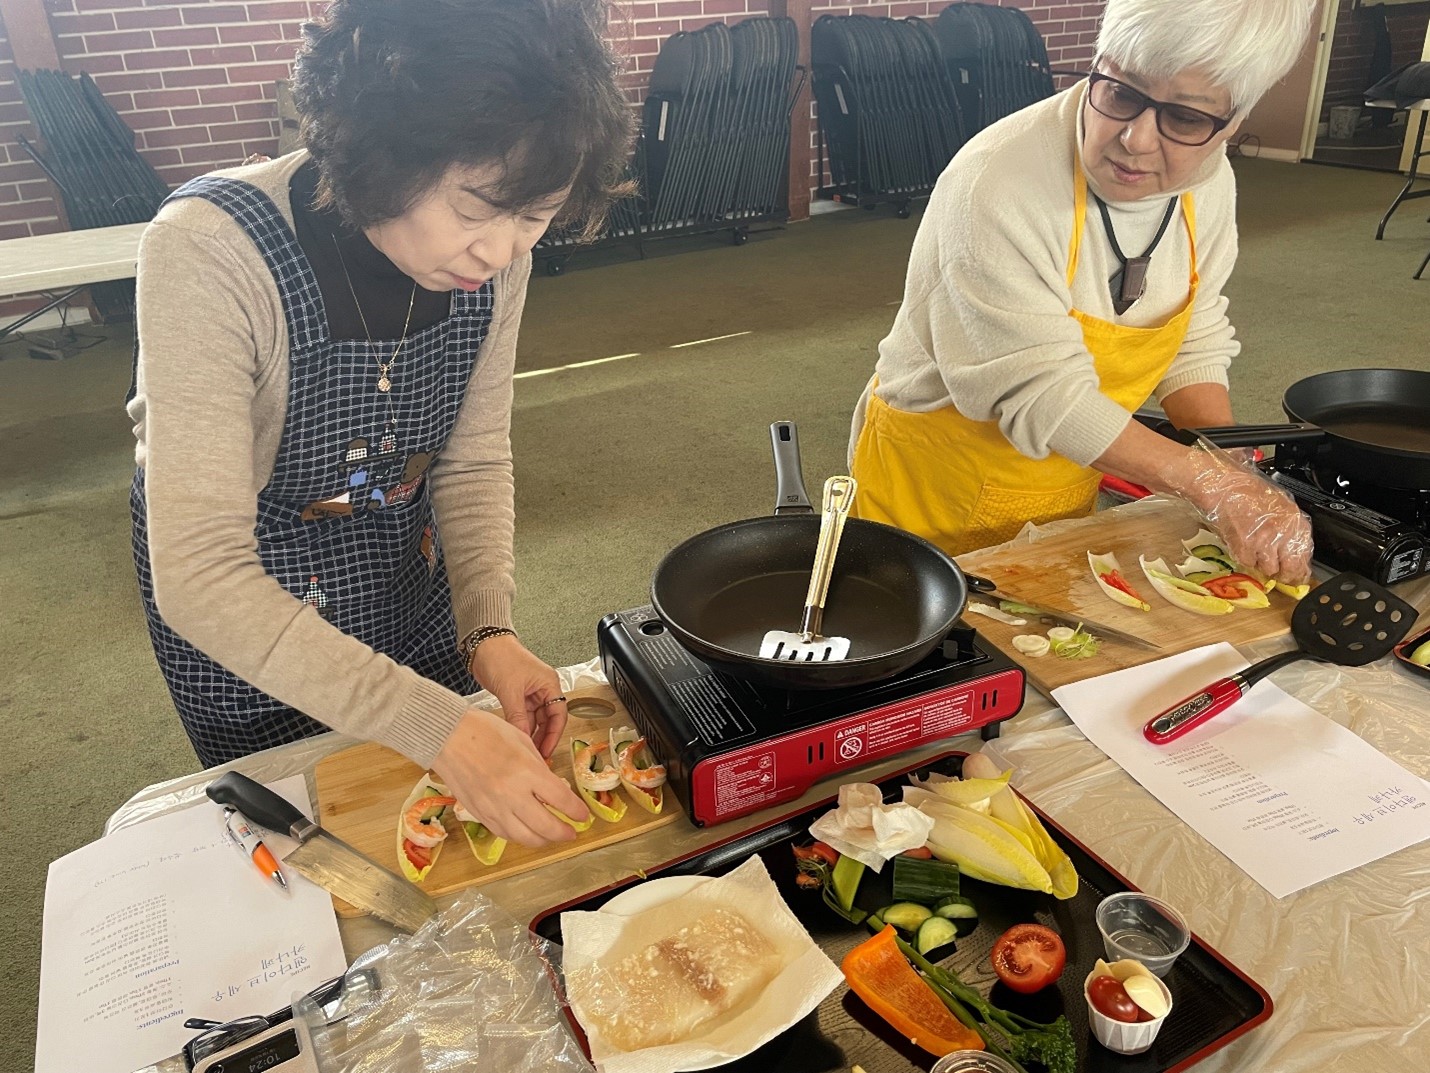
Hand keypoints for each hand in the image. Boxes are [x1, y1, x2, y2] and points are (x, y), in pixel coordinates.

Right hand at [431, 709, 588, 845]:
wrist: (447, 737)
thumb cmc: (484, 731)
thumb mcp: (523, 741)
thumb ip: (540, 768)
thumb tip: (553, 789)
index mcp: (526, 772)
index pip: (561, 800)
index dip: (576, 811)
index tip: (583, 815)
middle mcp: (511, 794)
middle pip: (546, 827)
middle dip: (565, 833)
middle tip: (572, 832)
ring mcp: (494, 808)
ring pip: (525, 838)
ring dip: (543, 840)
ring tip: (552, 836)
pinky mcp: (480, 814)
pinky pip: (505, 834)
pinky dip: (520, 836)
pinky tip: (527, 832)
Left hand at [468, 634, 567, 759]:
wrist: (482, 645)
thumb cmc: (501, 657)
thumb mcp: (510, 690)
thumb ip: (517, 716)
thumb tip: (522, 739)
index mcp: (549, 684)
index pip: (559, 714)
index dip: (554, 734)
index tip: (546, 751)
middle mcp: (543, 689)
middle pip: (549, 720)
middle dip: (543, 738)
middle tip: (536, 756)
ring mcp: (530, 694)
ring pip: (535, 720)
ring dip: (531, 734)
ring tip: (525, 751)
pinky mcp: (517, 697)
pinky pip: (523, 717)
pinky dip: (520, 728)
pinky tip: (517, 739)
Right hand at [1169, 446, 1313, 583]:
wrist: (1226, 488)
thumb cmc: (1250, 493)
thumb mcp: (1282, 508)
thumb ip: (1291, 531)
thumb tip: (1293, 552)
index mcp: (1297, 524)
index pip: (1304, 559)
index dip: (1298, 572)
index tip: (1294, 576)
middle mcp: (1285, 535)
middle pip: (1289, 570)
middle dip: (1282, 574)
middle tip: (1276, 572)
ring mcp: (1265, 542)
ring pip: (1267, 569)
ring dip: (1261, 564)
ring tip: (1254, 548)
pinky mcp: (1245, 547)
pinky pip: (1247, 563)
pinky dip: (1244, 557)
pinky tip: (1242, 543)